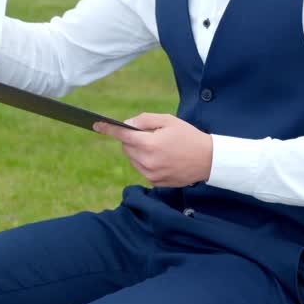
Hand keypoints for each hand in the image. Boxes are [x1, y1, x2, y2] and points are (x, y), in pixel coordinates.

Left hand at [93, 113, 212, 187]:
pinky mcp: (155, 182)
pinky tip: (162, 158)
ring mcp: (150, 174)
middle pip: (126, 147)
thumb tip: (127, 124)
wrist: (208, 160)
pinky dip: (145, 162)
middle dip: (132, 139)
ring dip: (138, 151)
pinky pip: (141, 169)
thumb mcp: (168, 121)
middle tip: (151, 135)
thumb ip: (145, 120)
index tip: (96, 124)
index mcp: (150, 144)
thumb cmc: (188, 136)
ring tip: (159, 147)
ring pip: (132, 159)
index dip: (108, 129)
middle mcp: (147, 161)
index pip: (123, 135)